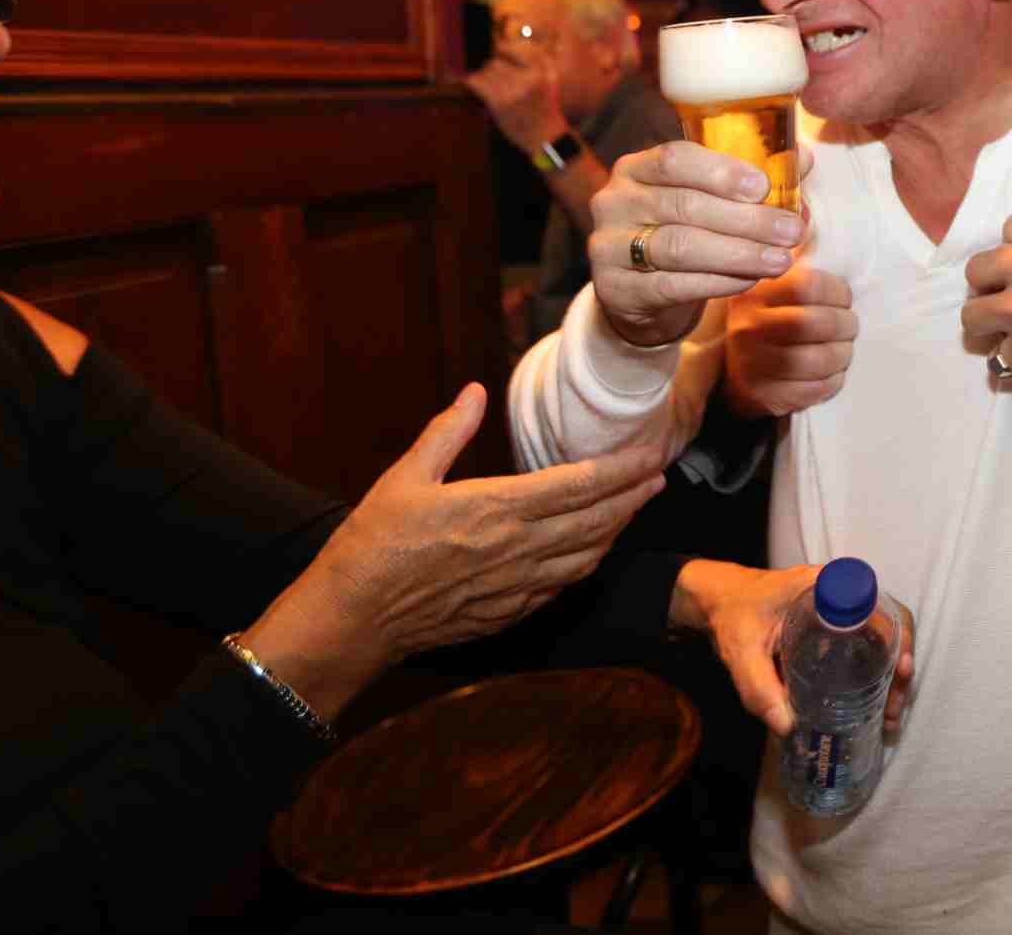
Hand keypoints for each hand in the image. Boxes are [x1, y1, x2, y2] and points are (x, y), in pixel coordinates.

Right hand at [249, 385, 665, 712]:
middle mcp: (519, 549)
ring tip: (634, 508)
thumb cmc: (373, 544)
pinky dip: (586, 563)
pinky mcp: (508, 613)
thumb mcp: (405, 476)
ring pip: (587, 556)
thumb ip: (447, 432)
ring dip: (617, 530)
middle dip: (634, 497)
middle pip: (597, 520)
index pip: (581, 484)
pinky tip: (591, 552)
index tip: (652, 454)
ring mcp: (517, 586)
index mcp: (498, 508)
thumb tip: (474, 392)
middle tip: (659, 477)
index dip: (623, 469)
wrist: (352, 619)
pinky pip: (563, 586)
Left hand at [464, 49, 567, 153]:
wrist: (546, 137)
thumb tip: (521, 35)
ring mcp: (512, 91)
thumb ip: (541, 57)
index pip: (513, 49)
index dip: (503, 50)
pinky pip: (477, 82)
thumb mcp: (552, 79)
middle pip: (497, 61)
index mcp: (540, 72)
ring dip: (485, 77)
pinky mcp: (499, 103)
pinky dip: (473, 82)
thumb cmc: (546, 107)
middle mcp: (528, 79)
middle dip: (494, 67)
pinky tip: (474, 85)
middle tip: (495, 76)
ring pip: (487, 71)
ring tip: (490, 85)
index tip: (499, 53)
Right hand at [587, 141, 807, 347]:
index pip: (674, 158)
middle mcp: (615, 201)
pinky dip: (718, 282)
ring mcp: (609, 246)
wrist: (640, 293)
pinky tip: (749, 280)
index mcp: (637, 168)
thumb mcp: (709, 203)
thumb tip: (803, 158)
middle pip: (685, 205)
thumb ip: (751, 181)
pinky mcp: (615, 289)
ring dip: (739, 253)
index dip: (721, 171)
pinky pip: (673, 285)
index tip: (763, 186)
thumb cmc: (684, 234)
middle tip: (791, 231)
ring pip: (681, 246)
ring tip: (780, 259)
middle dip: (747, 219)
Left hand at [671, 560, 917, 738]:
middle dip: (902, 665)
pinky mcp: (837, 625)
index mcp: (824, 585)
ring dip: (894, 673)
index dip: (899, 635)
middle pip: (890, 624)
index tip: (902, 669)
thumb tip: (788, 728)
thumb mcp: (741, 652)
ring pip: (884, 637)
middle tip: (895, 704)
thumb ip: (759, 689)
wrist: (717, 600)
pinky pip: (869, 644)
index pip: (877, 604)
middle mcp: (841, 591)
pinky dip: (879, 671)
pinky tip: (875, 703)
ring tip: (890, 713)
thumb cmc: (731, 614)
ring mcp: (842, 608)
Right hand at [723, 263, 857, 417]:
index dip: (837, 291)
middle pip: (814, 324)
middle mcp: (749, 328)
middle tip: (850, 324)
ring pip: (817, 361)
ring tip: (844, 347)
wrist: (743, 373)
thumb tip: (808, 205)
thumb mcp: (775, 281)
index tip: (843, 296)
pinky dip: (834, 379)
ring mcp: (755, 364)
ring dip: (843, 353)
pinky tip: (832, 370)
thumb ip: (795, 250)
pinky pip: (816, 390)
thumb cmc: (773, 317)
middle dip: (845, 324)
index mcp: (755, 292)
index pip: (807, 285)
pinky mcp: (768, 396)